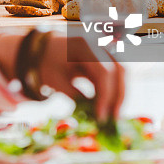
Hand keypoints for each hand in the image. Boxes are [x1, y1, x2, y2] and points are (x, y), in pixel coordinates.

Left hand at [0, 34, 124, 123]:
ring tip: (112, 116)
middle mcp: (97, 43)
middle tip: (113, 120)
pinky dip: (114, 90)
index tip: (101, 117)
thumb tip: (94, 117)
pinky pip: (115, 74)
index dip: (105, 96)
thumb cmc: (45, 63)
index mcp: (83, 45)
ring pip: (122, 72)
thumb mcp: (56, 81)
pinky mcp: (104, 57)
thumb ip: (76, 97)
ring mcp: (102, 48)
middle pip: (119, 70)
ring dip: (119, 94)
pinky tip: (108, 107)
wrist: (41, 48)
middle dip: (119, 96)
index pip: (104, 71)